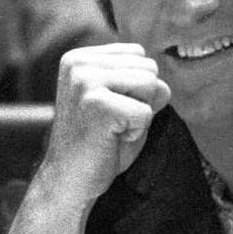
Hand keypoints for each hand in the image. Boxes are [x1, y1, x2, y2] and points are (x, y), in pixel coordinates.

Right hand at [39, 43, 170, 205]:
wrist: (70, 180)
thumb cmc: (98, 142)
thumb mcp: (119, 101)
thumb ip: (140, 83)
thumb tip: (163, 84)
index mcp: (80, 58)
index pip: (138, 54)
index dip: (136, 87)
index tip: (110, 108)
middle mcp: (79, 64)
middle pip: (148, 68)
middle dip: (141, 100)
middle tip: (112, 122)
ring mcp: (85, 82)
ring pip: (151, 85)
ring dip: (140, 115)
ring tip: (113, 129)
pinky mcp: (97, 104)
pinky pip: (145, 113)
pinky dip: (137, 132)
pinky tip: (111, 139)